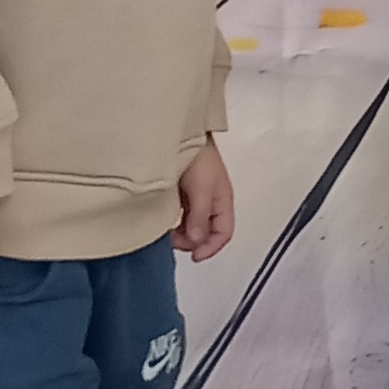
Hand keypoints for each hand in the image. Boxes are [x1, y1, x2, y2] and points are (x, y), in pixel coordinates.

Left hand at [174, 138, 234, 261]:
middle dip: (193, 241)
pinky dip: (175, 220)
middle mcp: (212, 199)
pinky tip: (164, 219)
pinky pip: (182, 212)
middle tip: (175, 242)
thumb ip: (199, 218)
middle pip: (208, 231)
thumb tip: (196, 240)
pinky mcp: (183, 188)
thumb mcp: (201, 191)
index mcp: (223, 200)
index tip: (194, 256)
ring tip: (167, 232)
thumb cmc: (198, 154)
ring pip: (193, 222)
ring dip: (182, 232)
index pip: (224, 233)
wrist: (181, 132)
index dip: (211, 248)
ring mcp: (197, 194)